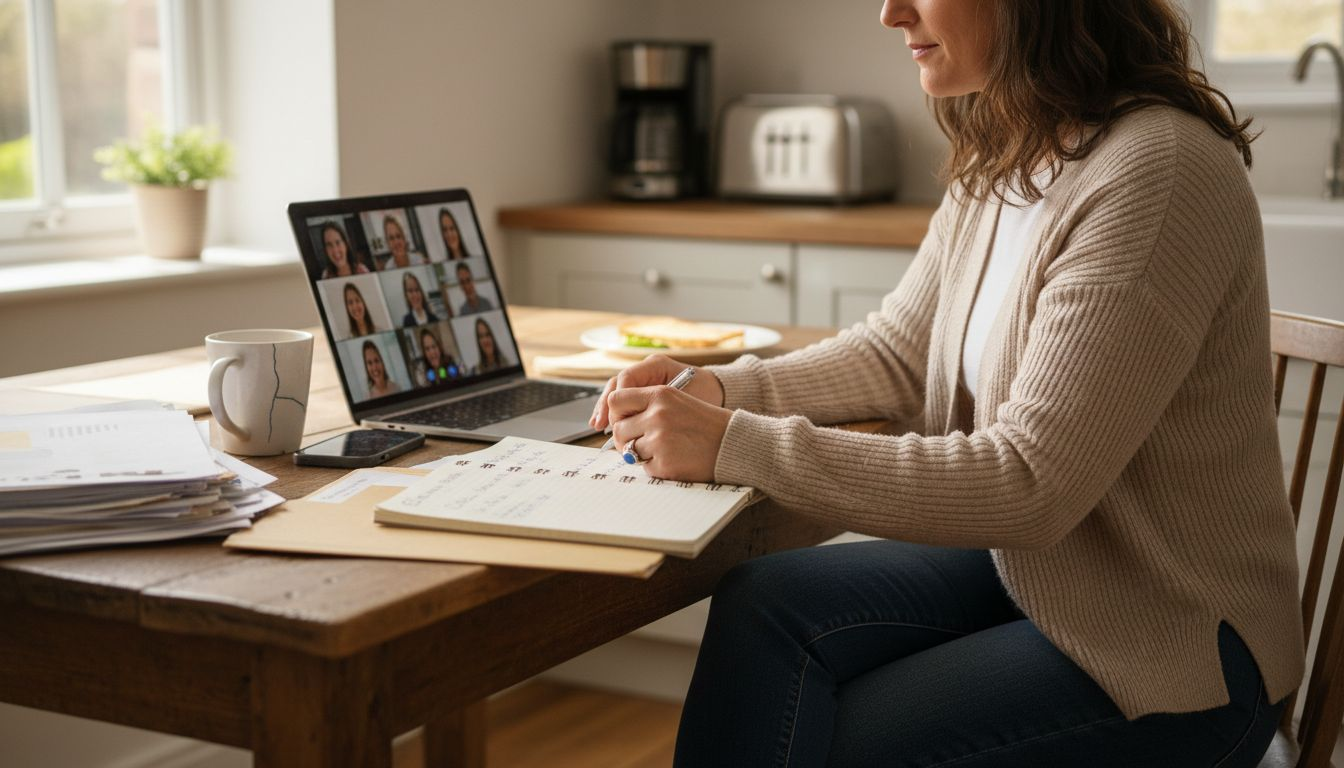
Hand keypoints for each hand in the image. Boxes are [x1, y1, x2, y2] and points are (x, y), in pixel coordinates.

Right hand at [589, 353, 723, 431]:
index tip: (616, 418)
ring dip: (606, 409)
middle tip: (601, 425)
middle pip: (617, 384)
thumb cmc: (704, 394)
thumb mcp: (687, 400)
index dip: (618, 398)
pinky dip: (614, 412)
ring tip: (597, 426)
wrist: (716, 391)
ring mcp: (642, 380)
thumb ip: (663, 407)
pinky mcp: (641, 391)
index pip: (627, 377)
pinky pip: (623, 400)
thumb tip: (637, 421)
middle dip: (607, 405)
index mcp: (656, 365)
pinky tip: (605, 426)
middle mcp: (645, 369)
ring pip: (616, 392)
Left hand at [606, 384, 731, 481]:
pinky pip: (645, 468)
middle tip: (641, 442)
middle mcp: (657, 415)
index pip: (616, 399)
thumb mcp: (677, 401)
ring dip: (641, 454)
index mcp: (660, 394)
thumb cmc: (706, 424)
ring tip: (663, 450)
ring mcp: (660, 440)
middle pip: (618, 429)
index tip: (624, 421)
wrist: (733, 443)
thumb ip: (647, 406)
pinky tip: (674, 460)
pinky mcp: (664, 463)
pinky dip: (656, 467)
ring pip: (629, 451)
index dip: (616, 414)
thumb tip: (615, 423)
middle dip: (626, 439)